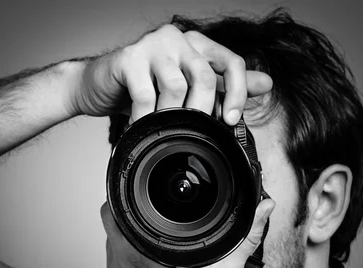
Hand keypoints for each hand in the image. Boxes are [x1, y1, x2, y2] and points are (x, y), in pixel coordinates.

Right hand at [70, 24, 271, 123]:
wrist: (97, 85)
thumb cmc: (140, 88)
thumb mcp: (186, 89)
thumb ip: (222, 85)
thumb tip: (265, 84)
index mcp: (196, 44)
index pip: (231, 62)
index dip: (237, 93)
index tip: (230, 120)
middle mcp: (177, 38)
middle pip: (204, 75)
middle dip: (202, 111)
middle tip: (192, 134)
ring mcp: (152, 45)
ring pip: (176, 85)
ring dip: (170, 117)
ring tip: (162, 131)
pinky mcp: (128, 58)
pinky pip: (145, 94)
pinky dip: (146, 119)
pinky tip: (141, 129)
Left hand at [100, 198, 274, 267]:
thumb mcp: (227, 267)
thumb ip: (247, 233)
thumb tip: (264, 207)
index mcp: (144, 247)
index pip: (119, 206)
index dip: (128, 194)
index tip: (139, 192)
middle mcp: (123, 258)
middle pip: (112, 220)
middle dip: (127, 212)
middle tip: (146, 211)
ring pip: (112, 242)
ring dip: (126, 233)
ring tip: (149, 234)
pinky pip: (115, 262)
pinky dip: (127, 254)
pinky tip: (145, 258)